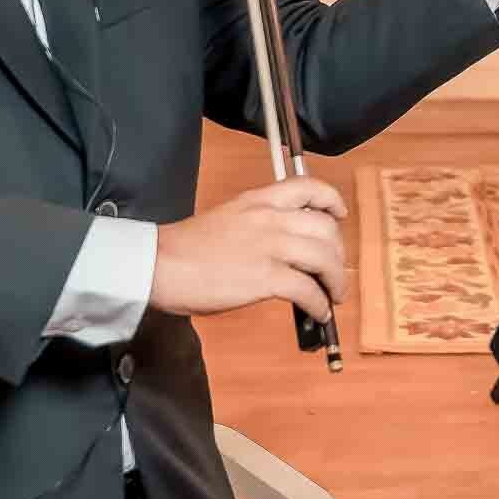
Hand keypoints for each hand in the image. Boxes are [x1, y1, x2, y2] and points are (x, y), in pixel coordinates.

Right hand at [148, 177, 346, 320]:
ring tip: (333, 296)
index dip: (332, 200)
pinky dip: (320, 304)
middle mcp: (270, 218)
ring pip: (325, 258)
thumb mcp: (228, 219)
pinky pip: (309, 290)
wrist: (159, 265)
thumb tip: (284, 248)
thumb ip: (259, 225)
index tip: (339, 215)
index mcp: (259, 200)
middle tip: (334, 271)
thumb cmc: (185, 249)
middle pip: (326, 228)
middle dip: (338, 253)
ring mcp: (270, 246)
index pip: (308, 187)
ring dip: (336, 281)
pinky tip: (318, 312)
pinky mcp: (266, 277)